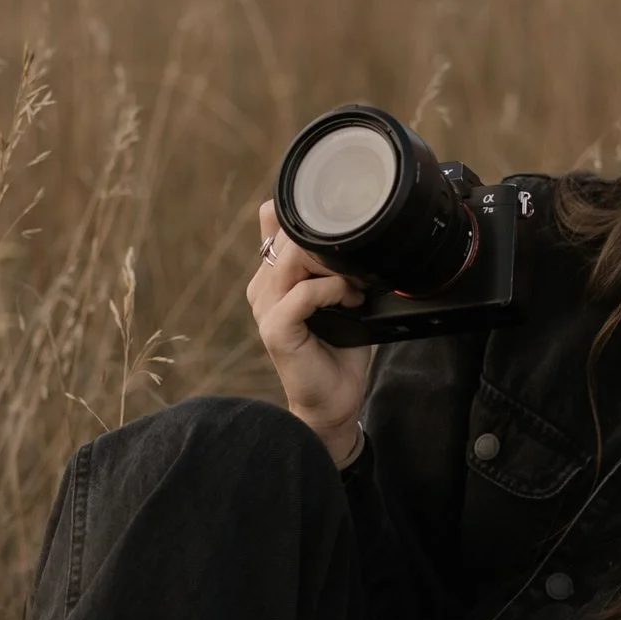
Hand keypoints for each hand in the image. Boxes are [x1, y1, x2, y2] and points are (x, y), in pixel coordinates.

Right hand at [247, 197, 369, 464]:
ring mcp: (264, 307)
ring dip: (333, 267)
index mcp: (272, 275)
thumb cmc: (340, 349)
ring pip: (293, 260)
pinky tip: (351, 302)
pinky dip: (333, 291)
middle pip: (289, 236)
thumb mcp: (340, 296)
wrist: (334, 399)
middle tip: (358, 268)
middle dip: (330, 244)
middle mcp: (262, 286)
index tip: (346, 234)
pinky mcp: (275, 328)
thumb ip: (335, 265)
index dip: (309, 219)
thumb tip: (354, 229)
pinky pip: (303, 293)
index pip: (276, 221)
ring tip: (356, 286)